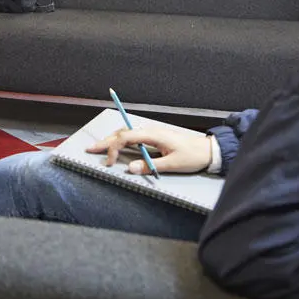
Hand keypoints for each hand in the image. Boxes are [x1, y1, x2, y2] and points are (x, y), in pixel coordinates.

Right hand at [87, 127, 212, 174]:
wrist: (208, 150)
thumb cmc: (192, 156)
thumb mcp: (172, 165)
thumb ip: (149, 166)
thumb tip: (130, 168)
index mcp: (153, 135)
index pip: (125, 138)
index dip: (113, 149)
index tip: (110, 163)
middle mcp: (150, 131)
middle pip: (122, 133)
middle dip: (105, 142)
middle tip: (90, 149)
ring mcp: (152, 133)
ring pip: (126, 133)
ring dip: (112, 141)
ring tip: (99, 148)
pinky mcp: (154, 137)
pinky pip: (133, 136)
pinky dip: (121, 141)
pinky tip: (117, 146)